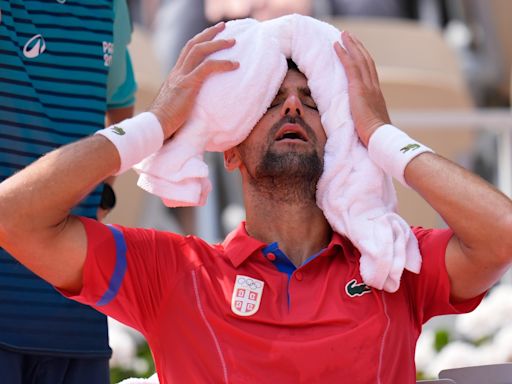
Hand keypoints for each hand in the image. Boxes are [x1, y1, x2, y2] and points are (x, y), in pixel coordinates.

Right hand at [149, 22, 238, 139]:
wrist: (155, 126)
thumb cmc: (165, 122)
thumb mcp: (175, 104)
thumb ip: (183, 98)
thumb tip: (193, 104)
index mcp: (174, 76)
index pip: (186, 51)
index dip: (199, 41)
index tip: (210, 36)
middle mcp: (177, 72)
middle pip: (193, 45)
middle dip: (209, 34)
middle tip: (223, 27)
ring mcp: (181, 77)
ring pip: (200, 50)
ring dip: (218, 43)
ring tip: (233, 42)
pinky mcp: (188, 85)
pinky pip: (207, 68)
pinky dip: (223, 64)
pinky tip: (235, 65)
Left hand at [334, 31, 390, 146]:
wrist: (379, 138)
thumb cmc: (374, 137)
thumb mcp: (370, 124)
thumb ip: (365, 117)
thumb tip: (358, 122)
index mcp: (376, 95)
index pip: (370, 72)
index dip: (364, 59)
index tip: (358, 51)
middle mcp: (374, 87)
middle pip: (366, 60)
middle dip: (358, 47)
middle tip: (350, 36)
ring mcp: (367, 87)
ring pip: (359, 59)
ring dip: (351, 45)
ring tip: (343, 35)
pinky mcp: (358, 89)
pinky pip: (351, 66)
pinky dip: (344, 54)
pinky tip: (336, 46)